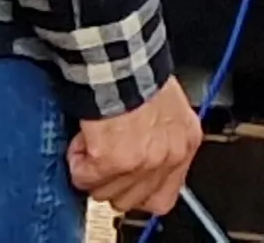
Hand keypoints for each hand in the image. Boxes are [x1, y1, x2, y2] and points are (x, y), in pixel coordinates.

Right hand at [70, 81, 202, 216]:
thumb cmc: (141, 75)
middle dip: (110, 182)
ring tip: (95, 142)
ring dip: (92, 171)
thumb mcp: (169, 111)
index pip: (163, 198)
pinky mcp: (112, 161)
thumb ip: (161, 141)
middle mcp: (167, 157)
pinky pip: (84, 178)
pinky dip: (77, 161)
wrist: (121, 62)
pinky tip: (85, 139)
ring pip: (104, 194)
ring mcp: (141, 163)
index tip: (124, 183)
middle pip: (129, 200)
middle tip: (103, 157)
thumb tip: (142, 163)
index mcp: (185, 143)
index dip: (136, 193)